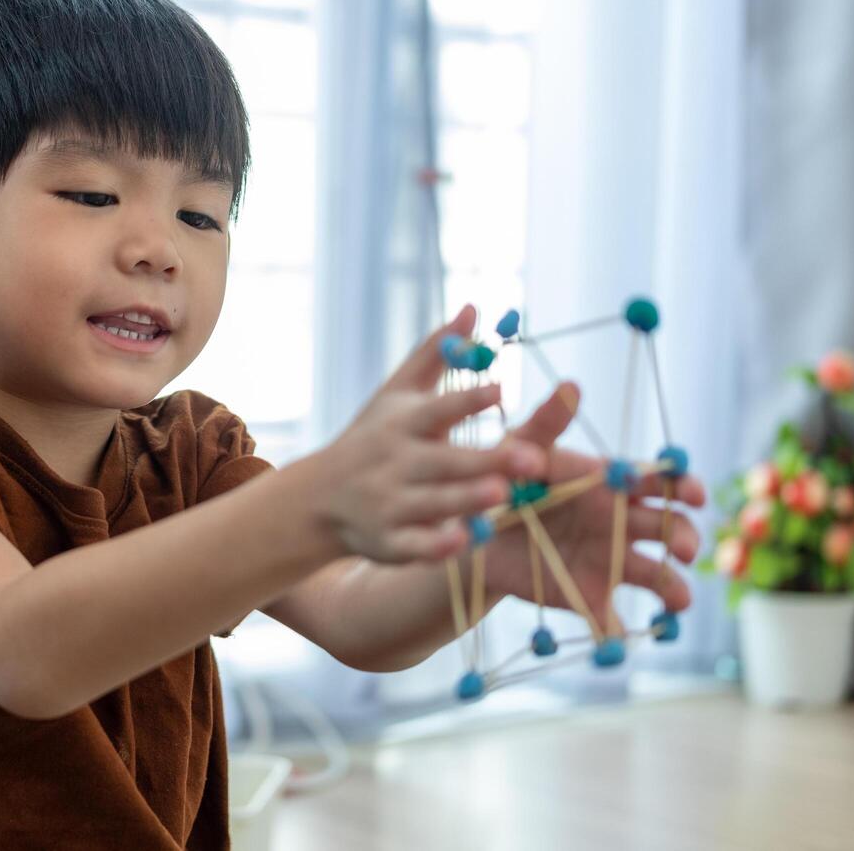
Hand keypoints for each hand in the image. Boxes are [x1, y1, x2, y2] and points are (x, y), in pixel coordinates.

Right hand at [312, 304, 550, 564]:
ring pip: (433, 503)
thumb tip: (473, 308)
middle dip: (486, 460)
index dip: (468, 400)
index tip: (501, 389)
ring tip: (502, 495)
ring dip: (466, 500)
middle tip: (532, 458)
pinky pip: (414, 547)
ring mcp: (390, 504)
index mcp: (403, 423)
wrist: (321, 497)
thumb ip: (436, 353)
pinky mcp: (388, 543)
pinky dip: (435, 546)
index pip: (438, 408)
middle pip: (444, 461)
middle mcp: (395, 462)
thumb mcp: (397, 392)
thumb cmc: (375, 436)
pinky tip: (463, 543)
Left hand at [481, 382, 705, 628]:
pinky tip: (619, 640)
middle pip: (670, 529)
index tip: (694, 493)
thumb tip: (571, 386)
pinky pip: (609, 619)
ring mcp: (609, 562)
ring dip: (673, 589)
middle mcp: (622, 523)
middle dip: (683, 538)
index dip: (684, 486)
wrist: (473, 531)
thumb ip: (545, 424)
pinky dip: (616, 632)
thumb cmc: (504, 479)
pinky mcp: (586, 596)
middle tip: (682, 547)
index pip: (662, 481)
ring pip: (655, 577)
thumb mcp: (519, 448)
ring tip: (677, 600)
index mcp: (613, 483)